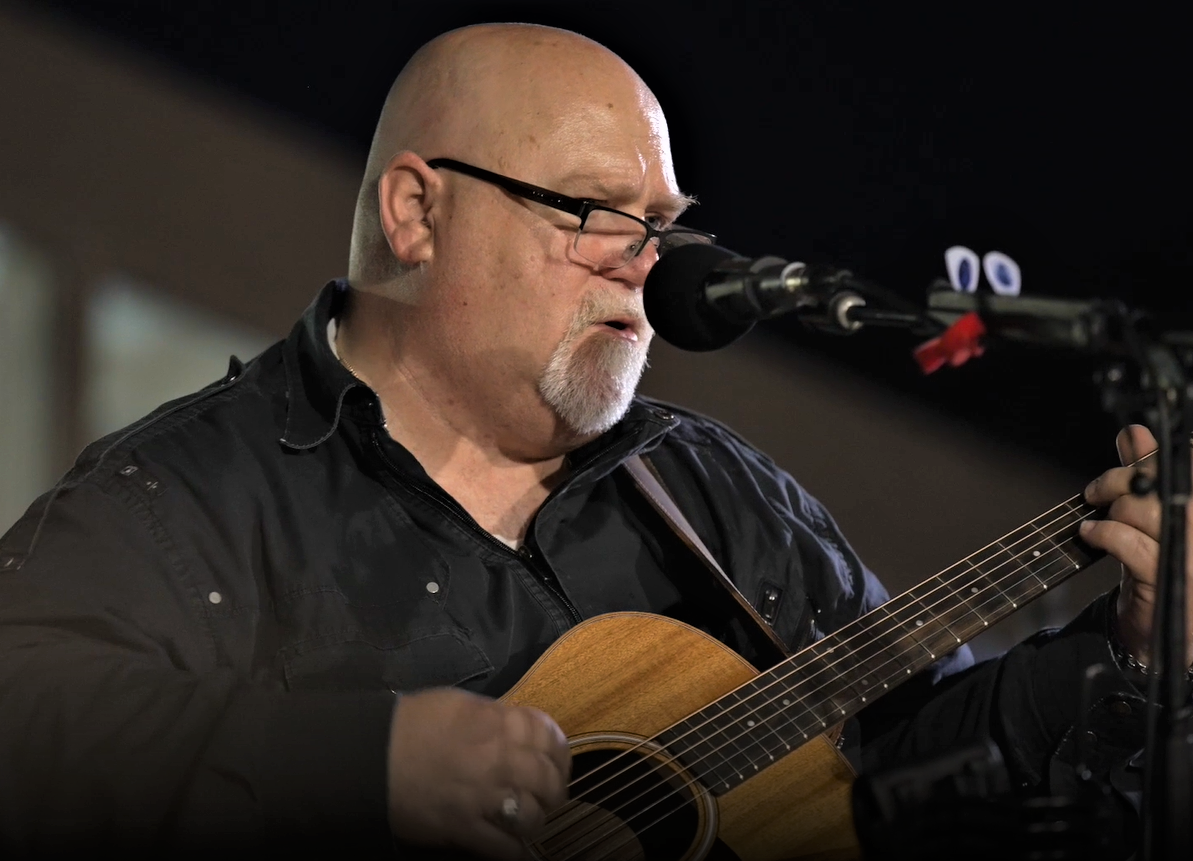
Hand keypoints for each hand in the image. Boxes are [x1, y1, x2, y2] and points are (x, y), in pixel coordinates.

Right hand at [386, 687, 570, 859]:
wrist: (370, 755)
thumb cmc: (411, 724)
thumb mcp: (459, 705)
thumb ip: (494, 716)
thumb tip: (517, 729)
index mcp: (496, 723)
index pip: (548, 736)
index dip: (559, 751)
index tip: (557, 760)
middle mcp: (496, 759)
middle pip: (547, 779)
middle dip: (554, 790)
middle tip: (550, 795)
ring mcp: (481, 796)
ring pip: (531, 816)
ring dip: (535, 821)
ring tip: (529, 821)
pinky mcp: (462, 828)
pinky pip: (503, 847)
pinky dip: (514, 851)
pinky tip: (514, 848)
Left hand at [1080, 424, 1192, 666]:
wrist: (1173, 631)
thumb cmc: (1165, 564)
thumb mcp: (1157, 515)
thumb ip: (1148, 472)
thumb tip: (1134, 432)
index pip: (1183, 465)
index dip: (1155, 457)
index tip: (1132, 461)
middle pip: (1165, 482)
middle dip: (1123, 479)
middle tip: (1097, 490)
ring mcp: (1192, 554)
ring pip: (1145, 510)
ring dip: (1111, 508)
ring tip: (1098, 516)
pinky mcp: (1170, 579)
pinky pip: (1129, 543)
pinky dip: (1103, 533)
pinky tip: (1092, 534)